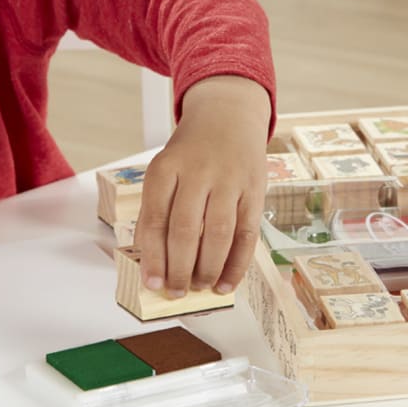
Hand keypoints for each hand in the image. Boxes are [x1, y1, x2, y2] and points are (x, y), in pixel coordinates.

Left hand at [134, 76, 270, 297]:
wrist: (229, 115)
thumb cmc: (192, 150)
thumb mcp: (166, 167)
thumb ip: (157, 208)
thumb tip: (153, 260)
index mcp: (166, 168)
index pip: (156, 220)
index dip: (153, 257)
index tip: (153, 283)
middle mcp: (197, 172)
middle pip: (185, 230)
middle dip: (179, 269)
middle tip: (176, 291)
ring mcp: (229, 181)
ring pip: (217, 235)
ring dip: (207, 269)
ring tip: (199, 287)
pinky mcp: (254, 190)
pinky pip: (247, 234)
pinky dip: (237, 264)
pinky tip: (226, 283)